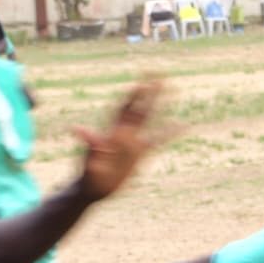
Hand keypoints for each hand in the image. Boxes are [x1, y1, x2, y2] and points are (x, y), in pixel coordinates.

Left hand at [74, 79, 165, 199]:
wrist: (92, 189)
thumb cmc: (88, 177)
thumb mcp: (89, 162)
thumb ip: (89, 146)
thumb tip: (79, 131)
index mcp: (112, 134)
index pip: (125, 109)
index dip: (133, 96)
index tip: (142, 82)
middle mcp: (124, 133)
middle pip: (139, 108)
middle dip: (149, 91)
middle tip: (159, 74)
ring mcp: (133, 142)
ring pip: (149, 118)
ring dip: (160, 104)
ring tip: (173, 89)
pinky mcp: (140, 153)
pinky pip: (158, 140)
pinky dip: (170, 132)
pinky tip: (183, 125)